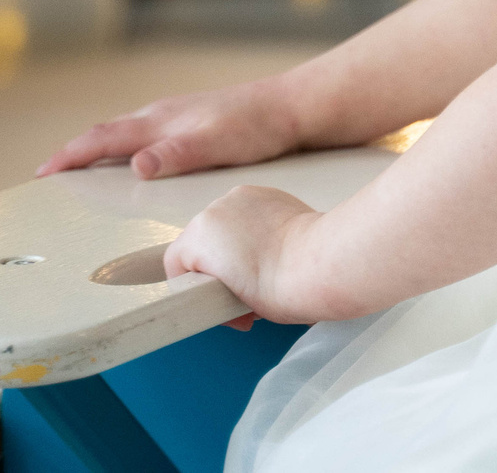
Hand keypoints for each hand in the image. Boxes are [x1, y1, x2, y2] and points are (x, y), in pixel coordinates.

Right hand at [37, 78, 301, 179]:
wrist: (292, 108)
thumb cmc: (258, 127)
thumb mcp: (217, 145)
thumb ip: (177, 154)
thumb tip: (136, 165)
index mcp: (159, 121)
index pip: (102, 138)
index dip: (69, 157)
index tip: (43, 173)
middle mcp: (161, 114)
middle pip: (105, 133)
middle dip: (74, 153)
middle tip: (49, 174)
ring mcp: (176, 116)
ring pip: (124, 132)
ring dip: (97, 149)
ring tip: (79, 168)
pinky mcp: (190, 122)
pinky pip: (143, 134)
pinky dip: (123, 147)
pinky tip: (133, 158)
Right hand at [164, 185, 320, 326]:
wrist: (320, 265)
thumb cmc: (280, 288)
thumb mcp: (228, 303)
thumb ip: (212, 288)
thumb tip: (221, 291)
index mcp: (199, 235)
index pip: (176, 263)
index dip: (194, 289)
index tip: (215, 302)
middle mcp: (217, 208)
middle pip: (202, 243)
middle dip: (217, 268)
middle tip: (240, 292)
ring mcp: (243, 196)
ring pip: (224, 226)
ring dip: (234, 246)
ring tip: (259, 270)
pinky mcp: (266, 193)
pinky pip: (247, 213)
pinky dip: (254, 228)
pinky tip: (272, 248)